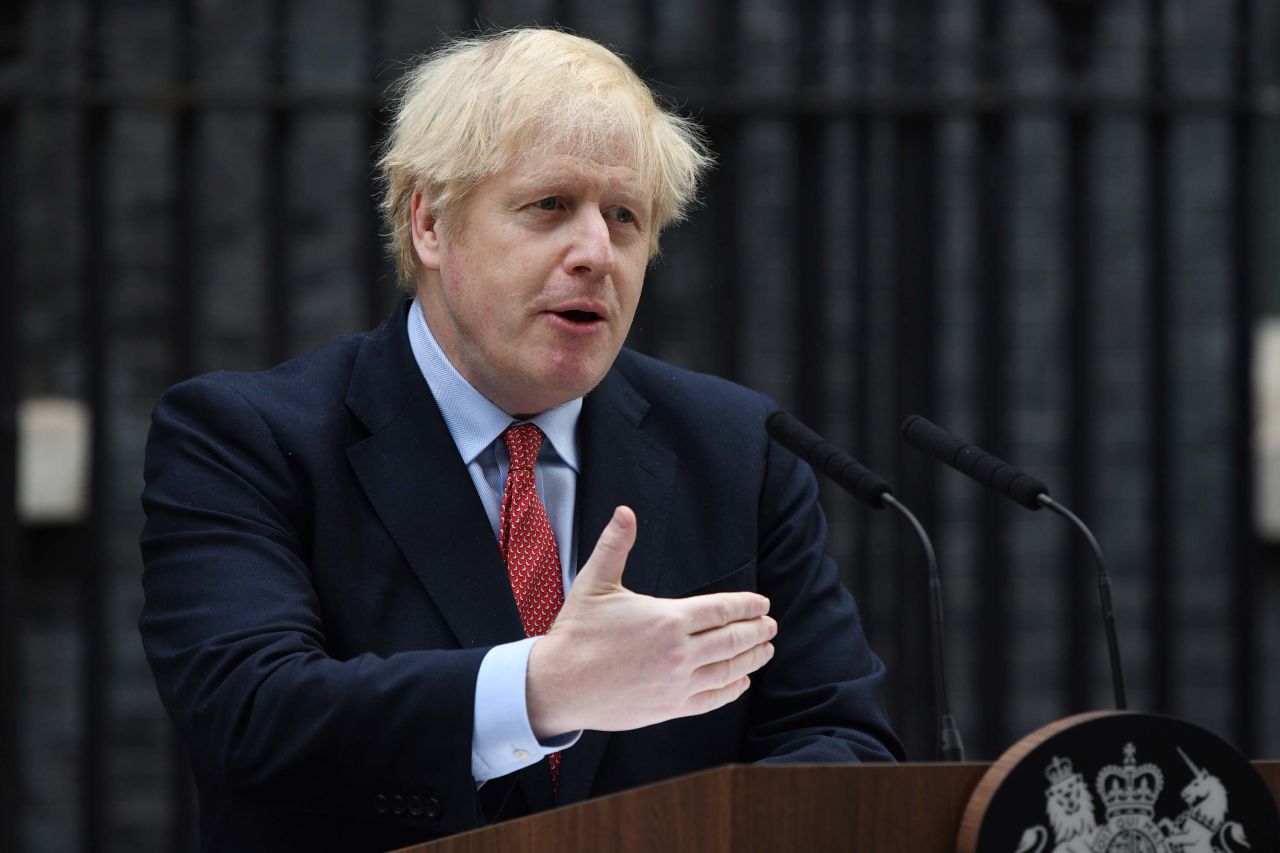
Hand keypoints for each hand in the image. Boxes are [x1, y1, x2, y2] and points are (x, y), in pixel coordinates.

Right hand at [525, 506, 775, 737]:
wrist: (558, 684)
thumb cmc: (577, 633)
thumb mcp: (595, 583)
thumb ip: (615, 545)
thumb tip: (624, 511)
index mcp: (668, 619)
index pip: (721, 610)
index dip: (746, 606)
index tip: (762, 604)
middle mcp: (679, 653)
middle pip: (732, 639)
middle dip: (757, 631)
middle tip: (770, 625)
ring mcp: (678, 683)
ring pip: (728, 669)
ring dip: (752, 658)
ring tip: (765, 650)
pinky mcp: (671, 708)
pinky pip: (713, 698)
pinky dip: (733, 688)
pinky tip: (741, 681)